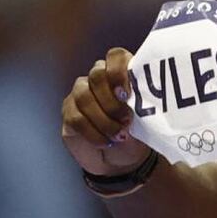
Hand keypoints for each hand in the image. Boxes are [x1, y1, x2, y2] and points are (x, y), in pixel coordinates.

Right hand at [60, 48, 150, 175]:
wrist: (123, 161)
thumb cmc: (137, 136)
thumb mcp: (147, 120)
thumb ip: (143, 104)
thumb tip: (143, 100)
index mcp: (121, 75)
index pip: (115, 56)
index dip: (119, 71)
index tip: (127, 93)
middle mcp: (98, 80)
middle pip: (97, 75)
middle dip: (112, 100)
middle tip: (127, 119)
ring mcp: (81, 94)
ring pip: (84, 97)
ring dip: (104, 120)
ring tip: (119, 136)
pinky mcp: (69, 113)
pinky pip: (77, 118)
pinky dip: (94, 133)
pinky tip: (106, 142)